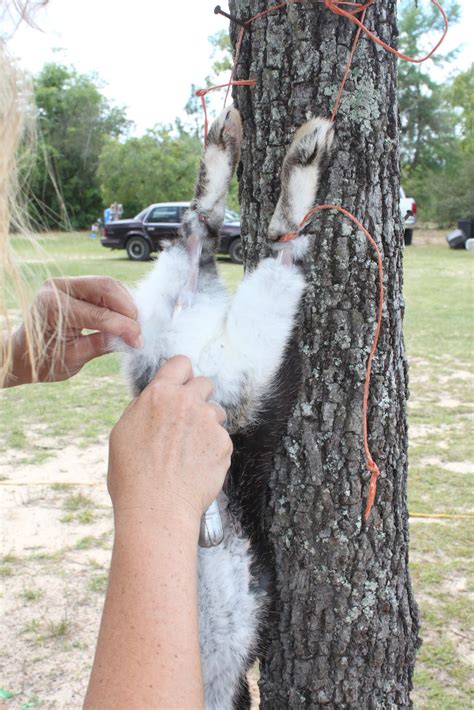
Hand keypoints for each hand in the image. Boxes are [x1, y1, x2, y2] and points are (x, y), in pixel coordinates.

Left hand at [4, 276, 140, 385]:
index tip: (139, 341)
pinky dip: (119, 301)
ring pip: (108, 284)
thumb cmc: (44, 360)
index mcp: (52, 307)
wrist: (25, 353)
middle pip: (105, 287)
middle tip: (139, 330)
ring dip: (126, 304)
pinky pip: (104, 288)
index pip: (97, 313)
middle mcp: (58, 288)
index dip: (123, 326)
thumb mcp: (72, 358)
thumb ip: (100, 345)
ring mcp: (67, 283)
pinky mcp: (75, 285)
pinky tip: (126, 318)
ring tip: (134, 326)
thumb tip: (131, 339)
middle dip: (128, 308)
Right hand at [108, 356, 232, 526]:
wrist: (157, 509)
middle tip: (186, 420)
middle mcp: (187, 402)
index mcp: (159, 395)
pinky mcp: (224, 443)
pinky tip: (197, 466)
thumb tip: (154, 400)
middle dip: (197, 397)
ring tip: (189, 450)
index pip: (180, 363)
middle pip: (204, 383)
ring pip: (216, 411)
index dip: (181, 373)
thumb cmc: (132, 476)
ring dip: (207, 423)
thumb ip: (144, 408)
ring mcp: (208, 422)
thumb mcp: (123, 432)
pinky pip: (222, 438)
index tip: (181, 384)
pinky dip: (213, 449)